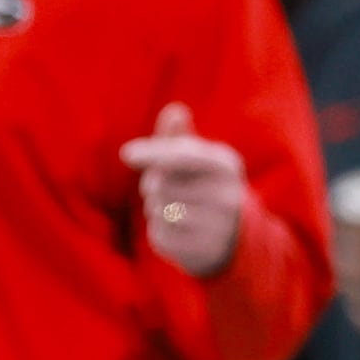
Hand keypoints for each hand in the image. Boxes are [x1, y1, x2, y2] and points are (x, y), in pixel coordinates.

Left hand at [119, 101, 246, 276]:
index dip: (152, 153)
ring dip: (155, 208)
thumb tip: (174, 109)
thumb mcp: (197, 158)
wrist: (232, 235)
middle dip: (153, 185)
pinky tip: (176, 227)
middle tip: (166, 188)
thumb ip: (179, 137)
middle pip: (162, 184)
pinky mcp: (200, 249)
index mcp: (226, 165)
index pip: (182, 156)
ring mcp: (216, 225)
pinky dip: (158, 229)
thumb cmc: (204, 185)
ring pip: (158, 210)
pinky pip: (159, 234)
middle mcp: (227, 194)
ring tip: (176, 207)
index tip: (126, 153)